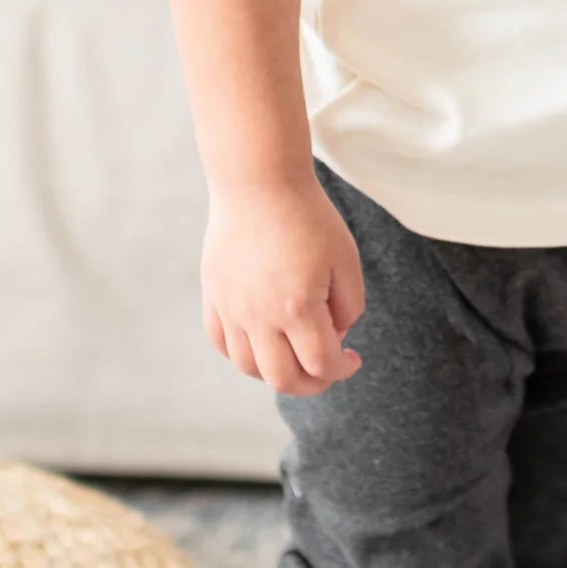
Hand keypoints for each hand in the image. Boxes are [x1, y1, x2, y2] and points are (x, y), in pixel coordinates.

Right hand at [202, 177, 364, 397]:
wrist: (258, 183)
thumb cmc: (309, 218)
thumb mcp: (345, 260)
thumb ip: (349, 306)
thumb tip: (336, 336)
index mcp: (297, 308)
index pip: (321, 365)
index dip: (342, 370)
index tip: (353, 358)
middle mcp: (258, 316)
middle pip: (281, 379)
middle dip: (311, 383)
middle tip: (326, 369)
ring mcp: (230, 308)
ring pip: (247, 366)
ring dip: (275, 372)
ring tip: (294, 354)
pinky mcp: (213, 295)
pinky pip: (221, 342)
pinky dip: (242, 352)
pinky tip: (262, 340)